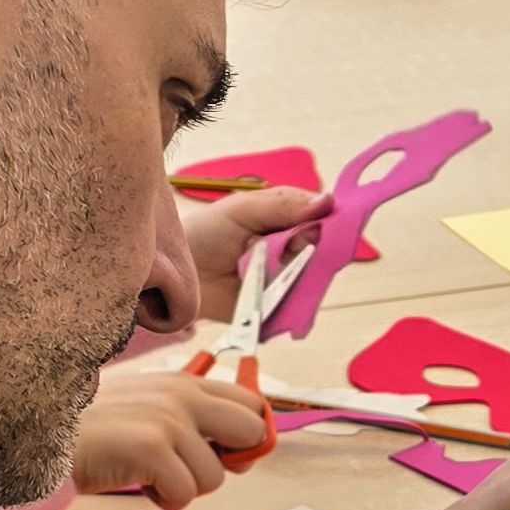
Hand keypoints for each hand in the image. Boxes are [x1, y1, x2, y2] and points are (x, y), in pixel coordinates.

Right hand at [68, 370, 270, 505]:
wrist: (41, 434)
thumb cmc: (92, 431)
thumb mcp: (146, 411)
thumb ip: (189, 421)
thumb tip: (241, 452)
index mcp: (183, 383)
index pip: (252, 403)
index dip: (248, 437)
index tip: (227, 455)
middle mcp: (182, 395)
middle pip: (252, 431)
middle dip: (230, 461)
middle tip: (192, 470)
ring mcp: (168, 420)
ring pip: (215, 477)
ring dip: (183, 488)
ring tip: (147, 474)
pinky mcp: (151, 448)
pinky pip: (185, 494)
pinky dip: (163, 500)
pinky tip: (138, 483)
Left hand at [139, 183, 325, 342]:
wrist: (178, 273)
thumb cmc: (207, 233)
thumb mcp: (243, 209)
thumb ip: (284, 205)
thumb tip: (328, 200)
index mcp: (287, 218)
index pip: (323, 217)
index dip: (330, 219)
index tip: (332, 221)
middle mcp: (293, 249)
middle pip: (324, 249)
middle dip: (313, 248)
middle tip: (290, 246)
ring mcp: (287, 280)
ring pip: (315, 279)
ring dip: (301, 276)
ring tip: (271, 270)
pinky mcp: (279, 308)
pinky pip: (300, 309)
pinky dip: (297, 306)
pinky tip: (279, 296)